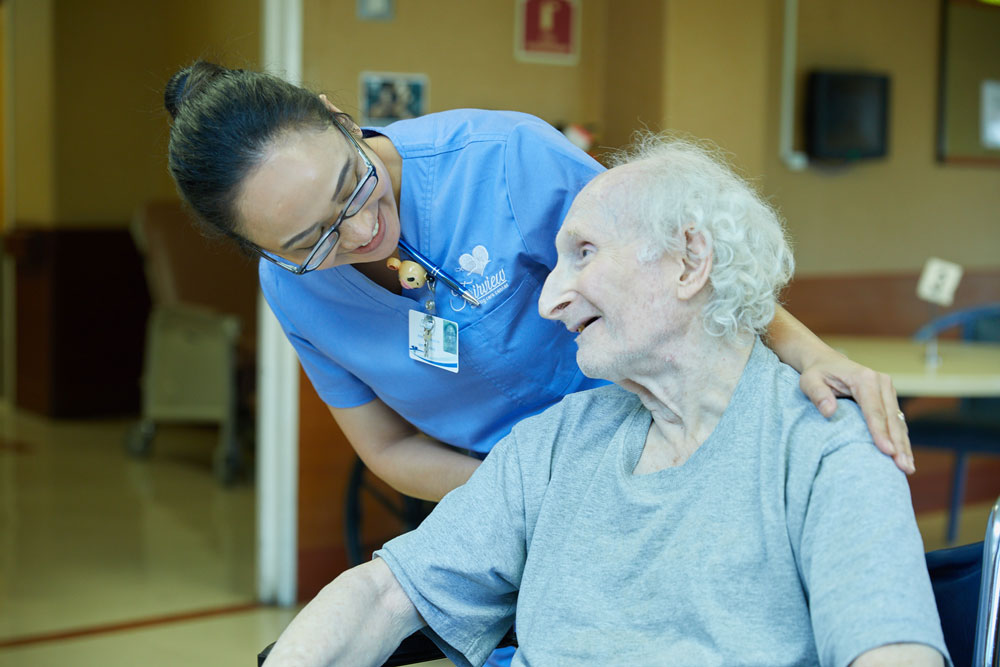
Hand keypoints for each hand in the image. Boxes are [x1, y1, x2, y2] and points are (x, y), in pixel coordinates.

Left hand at [798, 352, 913, 473]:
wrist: (826, 361)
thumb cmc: (817, 373)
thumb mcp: (809, 381)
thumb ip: (818, 395)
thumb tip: (829, 412)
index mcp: (864, 378)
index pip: (874, 410)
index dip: (880, 432)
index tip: (887, 452)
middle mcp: (882, 382)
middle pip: (891, 418)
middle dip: (898, 444)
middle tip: (904, 467)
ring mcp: (888, 390)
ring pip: (898, 421)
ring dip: (904, 445)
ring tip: (908, 468)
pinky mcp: (889, 398)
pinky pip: (897, 421)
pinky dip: (901, 438)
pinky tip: (904, 456)